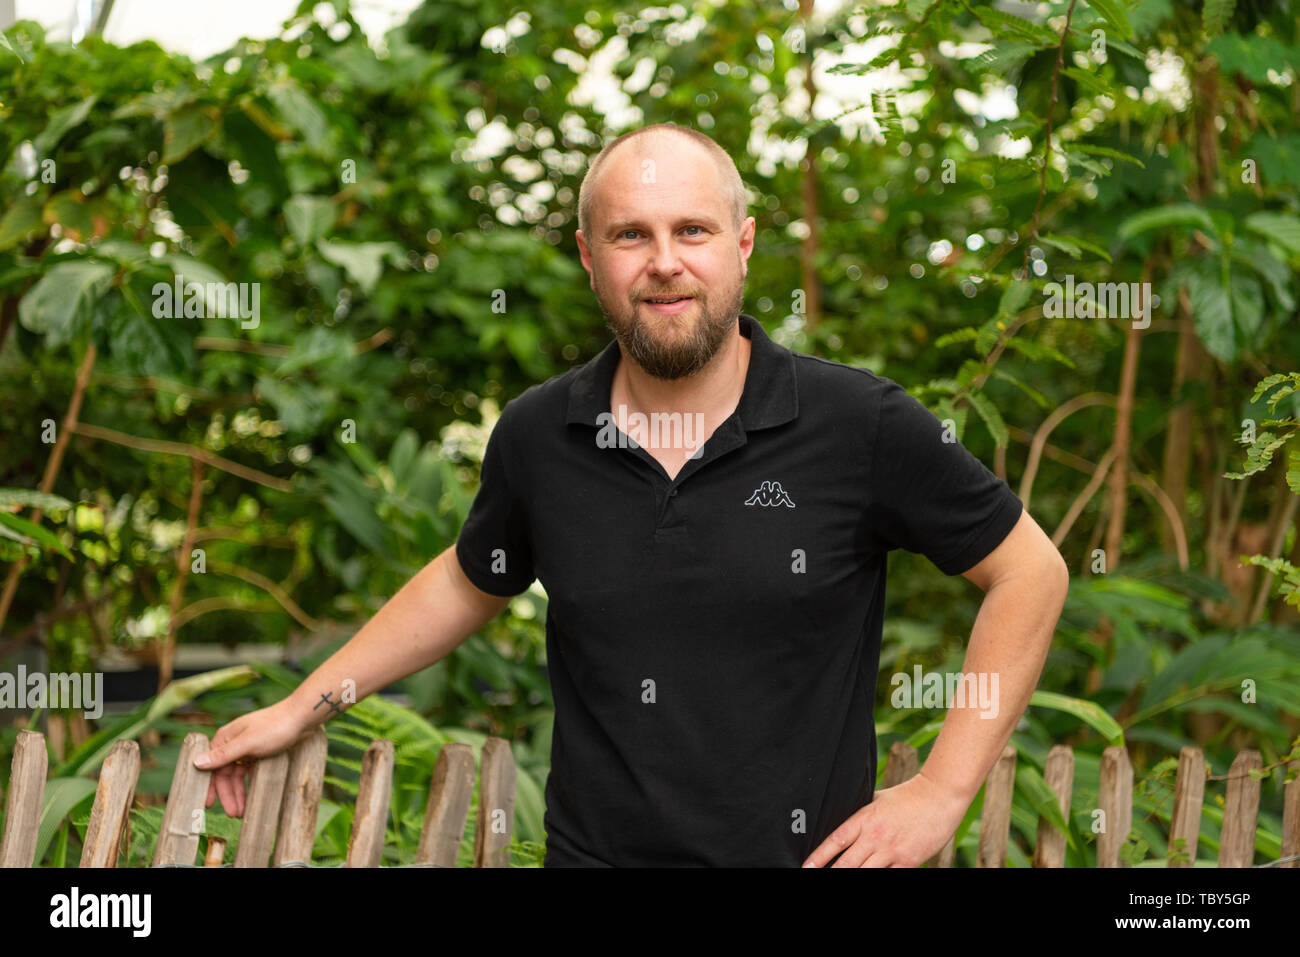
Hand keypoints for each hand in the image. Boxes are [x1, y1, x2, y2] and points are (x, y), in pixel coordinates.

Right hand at [194, 699, 306, 817]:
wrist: (302, 718)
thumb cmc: (275, 727)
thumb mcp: (248, 744)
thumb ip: (223, 755)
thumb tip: (196, 763)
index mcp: (225, 738)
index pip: (212, 767)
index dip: (210, 787)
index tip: (208, 805)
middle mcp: (233, 743)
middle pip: (226, 774)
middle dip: (228, 795)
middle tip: (233, 814)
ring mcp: (248, 748)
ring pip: (238, 775)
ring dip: (239, 793)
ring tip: (243, 812)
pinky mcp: (261, 752)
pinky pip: (251, 772)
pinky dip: (250, 785)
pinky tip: (252, 798)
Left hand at [801, 772, 969, 867]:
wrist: (938, 797)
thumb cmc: (907, 797)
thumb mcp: (876, 800)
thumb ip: (859, 814)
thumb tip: (841, 819)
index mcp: (864, 818)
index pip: (835, 840)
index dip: (819, 856)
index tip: (807, 867)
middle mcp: (875, 837)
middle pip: (847, 863)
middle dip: (832, 873)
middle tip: (818, 877)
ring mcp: (892, 850)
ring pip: (866, 873)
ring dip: (852, 877)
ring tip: (840, 880)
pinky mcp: (909, 861)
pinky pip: (889, 877)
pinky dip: (880, 878)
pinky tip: (872, 878)